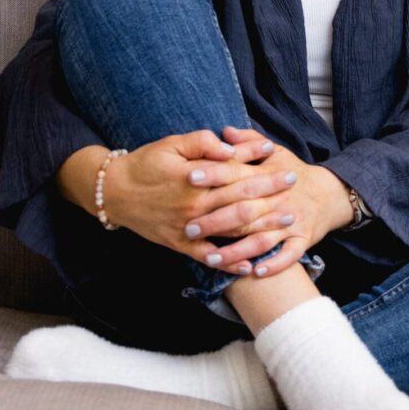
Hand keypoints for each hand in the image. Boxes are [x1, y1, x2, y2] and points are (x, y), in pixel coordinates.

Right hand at [59, 130, 296, 265]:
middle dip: (271, 196)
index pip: (237, 174)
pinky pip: (208, 257)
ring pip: (231, 231)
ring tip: (286, 224)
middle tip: (295, 191)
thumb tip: (231, 148)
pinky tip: (249, 265)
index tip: (285, 164)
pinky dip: (229, 262)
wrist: (113, 193)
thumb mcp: (172, 144)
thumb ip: (203, 143)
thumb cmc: (145, 164)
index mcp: (195, 179)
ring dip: (261, 229)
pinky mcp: (179, 244)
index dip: (263, 170)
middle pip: (241, 202)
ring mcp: (188, 228)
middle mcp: (195, 206)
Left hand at [178, 125, 353, 278]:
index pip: (238, 174)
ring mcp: (291, 222)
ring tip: (211, 258)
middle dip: (216, 221)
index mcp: (269, 176)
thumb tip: (225, 131)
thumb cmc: (294, 172)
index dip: (214, 174)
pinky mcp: (302, 240)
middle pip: (244, 212)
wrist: (330, 194)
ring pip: (261, 240)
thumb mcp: (276, 151)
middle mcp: (279, 200)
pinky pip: (288, 256)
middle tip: (188, 228)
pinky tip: (253, 272)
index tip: (190, 177)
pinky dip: (273, 265)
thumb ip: (249, 141)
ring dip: (237, 251)